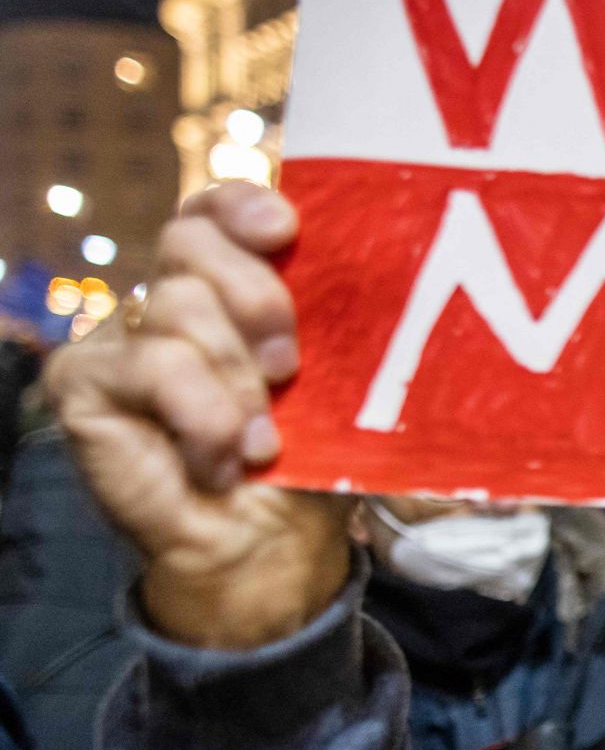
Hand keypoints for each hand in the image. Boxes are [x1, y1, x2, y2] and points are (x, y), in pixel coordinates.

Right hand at [45, 183, 352, 649]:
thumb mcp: (335, 376)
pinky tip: (224, 456)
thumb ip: (332, 318)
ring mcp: (118, 336)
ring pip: (179, 306)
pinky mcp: (83, 382)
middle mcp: (165, 298)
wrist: (268, 544)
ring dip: (237, 378)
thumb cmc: (308, 456)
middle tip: (290, 367)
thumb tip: (378, 265)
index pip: (214, 210)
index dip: (241, 205)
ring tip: (262, 437)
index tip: (286, 228)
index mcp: (226, 283)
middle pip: (191, 241)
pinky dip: (203, 412)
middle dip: (256, 298)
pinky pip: (152, 364)